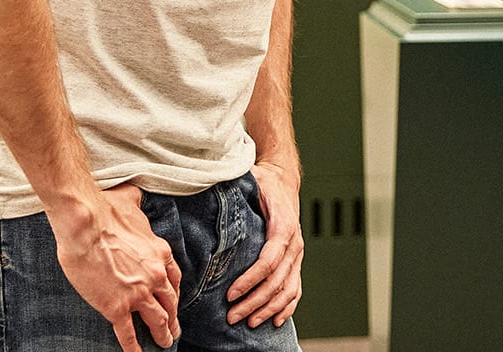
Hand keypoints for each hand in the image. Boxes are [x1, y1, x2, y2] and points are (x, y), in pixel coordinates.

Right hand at [53, 184, 180, 351]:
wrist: (86, 225)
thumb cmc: (105, 211)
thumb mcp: (131, 203)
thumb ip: (137, 205)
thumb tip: (134, 194)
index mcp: (160, 253)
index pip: (174, 279)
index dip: (174, 294)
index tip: (173, 303)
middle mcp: (155, 275)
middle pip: (170, 302)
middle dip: (172, 318)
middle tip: (174, 330)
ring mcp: (138, 293)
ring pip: (156, 319)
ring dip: (162, 333)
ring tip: (164, 343)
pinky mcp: (117, 307)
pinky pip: (128, 333)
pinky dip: (134, 346)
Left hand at [227, 160, 303, 327]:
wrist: (284, 179)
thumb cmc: (264, 182)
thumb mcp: (250, 181)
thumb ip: (233, 192)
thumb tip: (205, 194)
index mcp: (282, 226)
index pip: (268, 261)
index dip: (250, 280)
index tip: (230, 294)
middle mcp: (294, 243)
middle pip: (277, 281)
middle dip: (254, 302)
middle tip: (232, 316)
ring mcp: (297, 254)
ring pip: (288, 289)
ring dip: (269, 309)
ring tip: (249, 322)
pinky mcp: (296, 260)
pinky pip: (296, 288)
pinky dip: (288, 306)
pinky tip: (276, 320)